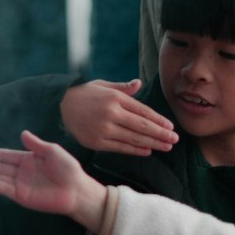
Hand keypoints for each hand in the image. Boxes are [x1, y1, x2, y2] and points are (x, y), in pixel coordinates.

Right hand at [0, 130, 106, 230]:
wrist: (76, 190)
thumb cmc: (68, 169)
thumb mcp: (52, 151)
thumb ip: (36, 144)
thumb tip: (22, 134)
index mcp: (28, 159)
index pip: (6, 156)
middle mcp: (21, 172)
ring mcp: (20, 185)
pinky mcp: (21, 196)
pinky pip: (3, 188)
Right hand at [60, 79, 176, 155]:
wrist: (58, 106)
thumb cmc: (84, 94)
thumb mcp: (103, 85)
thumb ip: (123, 88)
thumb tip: (139, 83)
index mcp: (115, 98)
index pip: (143, 111)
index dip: (159, 120)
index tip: (171, 127)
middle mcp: (111, 114)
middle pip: (142, 126)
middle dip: (161, 134)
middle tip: (175, 139)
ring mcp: (103, 129)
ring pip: (134, 138)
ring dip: (153, 143)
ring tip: (166, 147)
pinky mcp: (96, 142)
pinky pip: (121, 147)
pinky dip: (135, 150)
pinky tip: (147, 150)